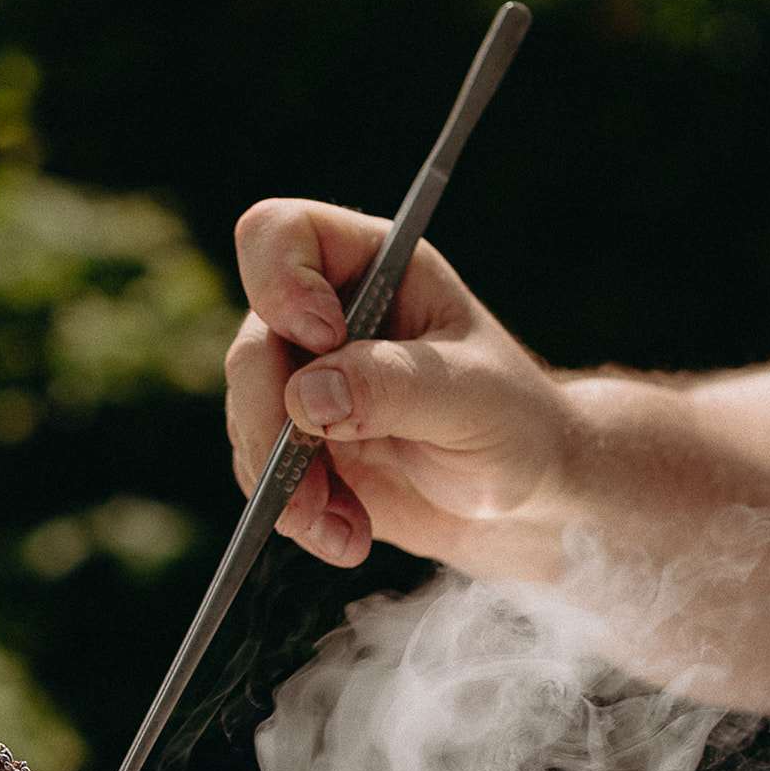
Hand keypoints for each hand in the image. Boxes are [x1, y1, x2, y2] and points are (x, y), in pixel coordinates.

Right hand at [224, 198, 573, 580]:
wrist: (522, 497)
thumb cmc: (514, 425)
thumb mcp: (469, 397)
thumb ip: (392, 385)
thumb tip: (306, 396)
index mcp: (372, 269)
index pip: (281, 234)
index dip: (280, 283)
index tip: (321, 339)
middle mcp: (326, 318)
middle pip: (251, 348)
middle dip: (273, 426)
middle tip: (310, 492)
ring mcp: (306, 384)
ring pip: (247, 420)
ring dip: (285, 486)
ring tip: (347, 531)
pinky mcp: (300, 446)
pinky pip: (262, 476)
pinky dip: (297, 516)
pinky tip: (348, 536)